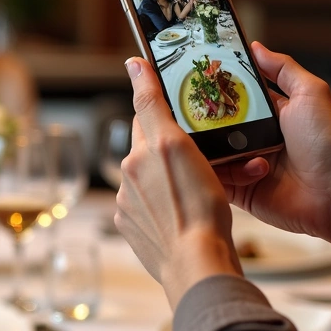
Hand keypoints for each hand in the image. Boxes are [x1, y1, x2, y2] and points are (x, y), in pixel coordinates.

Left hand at [115, 58, 240, 309]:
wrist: (197, 265)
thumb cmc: (197, 209)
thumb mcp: (176, 146)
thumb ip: (151, 104)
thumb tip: (132, 64)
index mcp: (140, 154)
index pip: (146, 115)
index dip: (162, 105)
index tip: (165, 88)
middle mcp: (128, 177)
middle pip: (152, 148)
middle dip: (174, 146)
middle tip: (202, 153)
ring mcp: (130, 206)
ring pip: (154, 179)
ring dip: (172, 177)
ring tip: (200, 188)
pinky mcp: (135, 229)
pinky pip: (153, 208)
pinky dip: (168, 205)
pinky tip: (188, 211)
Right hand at [215, 43, 330, 252]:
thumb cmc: (328, 142)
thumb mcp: (310, 93)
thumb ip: (283, 68)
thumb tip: (256, 46)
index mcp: (268, 115)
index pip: (233, 98)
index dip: (215, 89)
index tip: (196, 80)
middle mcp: (253, 139)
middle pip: (215, 125)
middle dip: (203, 119)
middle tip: (189, 112)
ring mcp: (244, 165)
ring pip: (210, 152)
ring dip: (212, 147)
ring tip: (224, 144)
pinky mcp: (241, 190)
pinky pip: (216, 180)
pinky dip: (216, 173)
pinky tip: (233, 165)